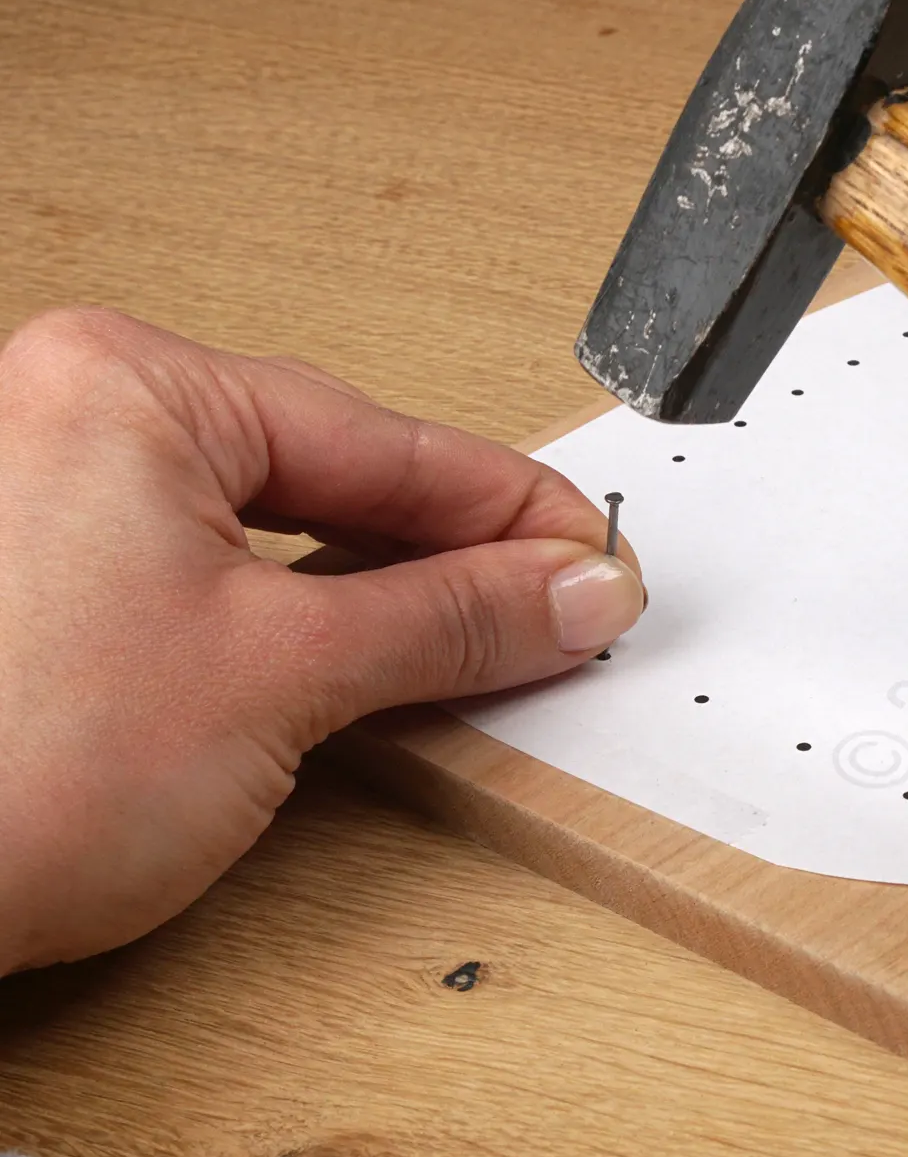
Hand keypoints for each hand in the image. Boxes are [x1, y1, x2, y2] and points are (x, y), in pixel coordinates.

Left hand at [0, 308, 643, 972]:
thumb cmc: (1, 772)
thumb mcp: (284, 677)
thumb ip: (451, 619)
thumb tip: (570, 589)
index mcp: (126, 384)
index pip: (385, 438)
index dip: (515, 512)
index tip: (599, 562)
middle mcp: (72, 416)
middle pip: (332, 472)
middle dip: (456, 552)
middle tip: (563, 608)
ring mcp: (46, 501)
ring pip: (275, 525)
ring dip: (386, 589)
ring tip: (485, 639)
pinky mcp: (39, 587)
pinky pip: (213, 573)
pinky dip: (302, 618)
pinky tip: (370, 656)